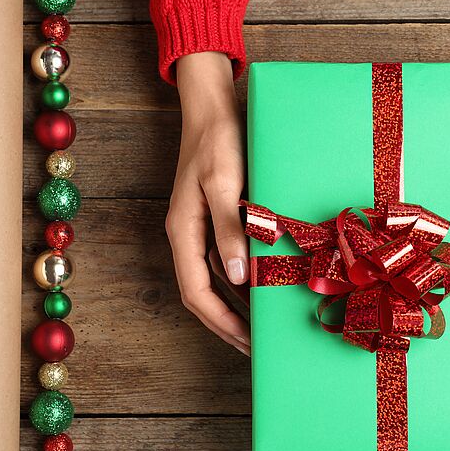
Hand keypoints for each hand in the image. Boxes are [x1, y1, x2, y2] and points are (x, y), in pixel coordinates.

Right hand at [165, 52, 249, 354]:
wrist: (212, 104)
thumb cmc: (217, 140)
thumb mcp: (223, 182)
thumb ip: (229, 229)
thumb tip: (237, 277)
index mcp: (183, 231)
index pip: (196, 292)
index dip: (221, 322)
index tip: (247, 343)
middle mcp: (189, 235)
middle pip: (204, 294)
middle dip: (229, 324)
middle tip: (257, 346)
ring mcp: (202, 228)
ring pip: (218, 280)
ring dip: (238, 305)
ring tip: (264, 325)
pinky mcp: (218, 217)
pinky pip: (229, 259)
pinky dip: (246, 278)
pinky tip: (266, 286)